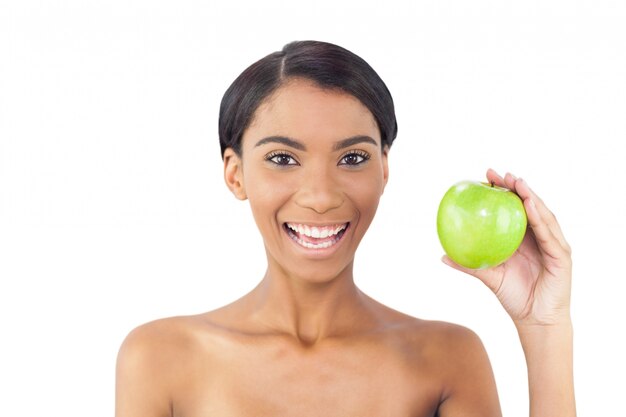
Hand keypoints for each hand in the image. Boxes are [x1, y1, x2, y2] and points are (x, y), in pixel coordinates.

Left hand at [442, 169, 572, 327]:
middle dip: (517, 187)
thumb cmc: (514, 296)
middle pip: (530, 206)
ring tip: (517, 183)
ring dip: (531, 197)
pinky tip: (530, 206)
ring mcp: (554, 245)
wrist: (535, 320)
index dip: (503, 192)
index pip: (514, 209)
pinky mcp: (562, 256)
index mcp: (524, 238)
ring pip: (542, 215)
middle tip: (500, 174)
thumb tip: (442, 255)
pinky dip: (540, 219)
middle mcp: (540, 237)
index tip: (486, 177)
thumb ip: (469, 265)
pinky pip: (549, 235)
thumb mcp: (488, 276)